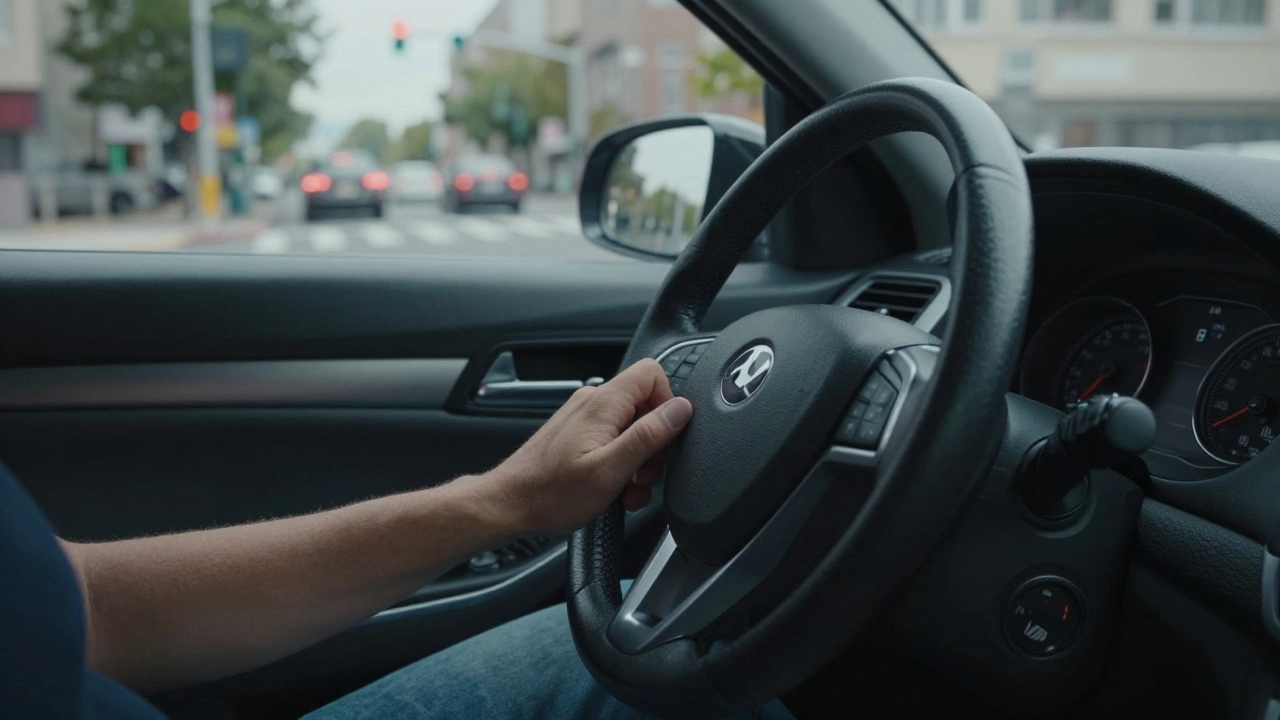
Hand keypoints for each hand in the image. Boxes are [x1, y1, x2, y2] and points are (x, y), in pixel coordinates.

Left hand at [484, 359, 693, 534]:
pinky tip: (615, 490)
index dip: (668, 404)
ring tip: (627, 489)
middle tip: (643, 475)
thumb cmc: (551, 492)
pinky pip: (614, 440)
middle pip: (646, 406)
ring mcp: (586, 418)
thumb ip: (648, 436)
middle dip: (654, 444)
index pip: (652, 374)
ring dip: (639, 462)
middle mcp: (594, 403)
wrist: (511, 504)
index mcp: (603, 404)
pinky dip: (622, 465)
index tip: (665, 439)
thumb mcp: (610, 469)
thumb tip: (681, 409)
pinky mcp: (580, 434)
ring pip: (632, 428)